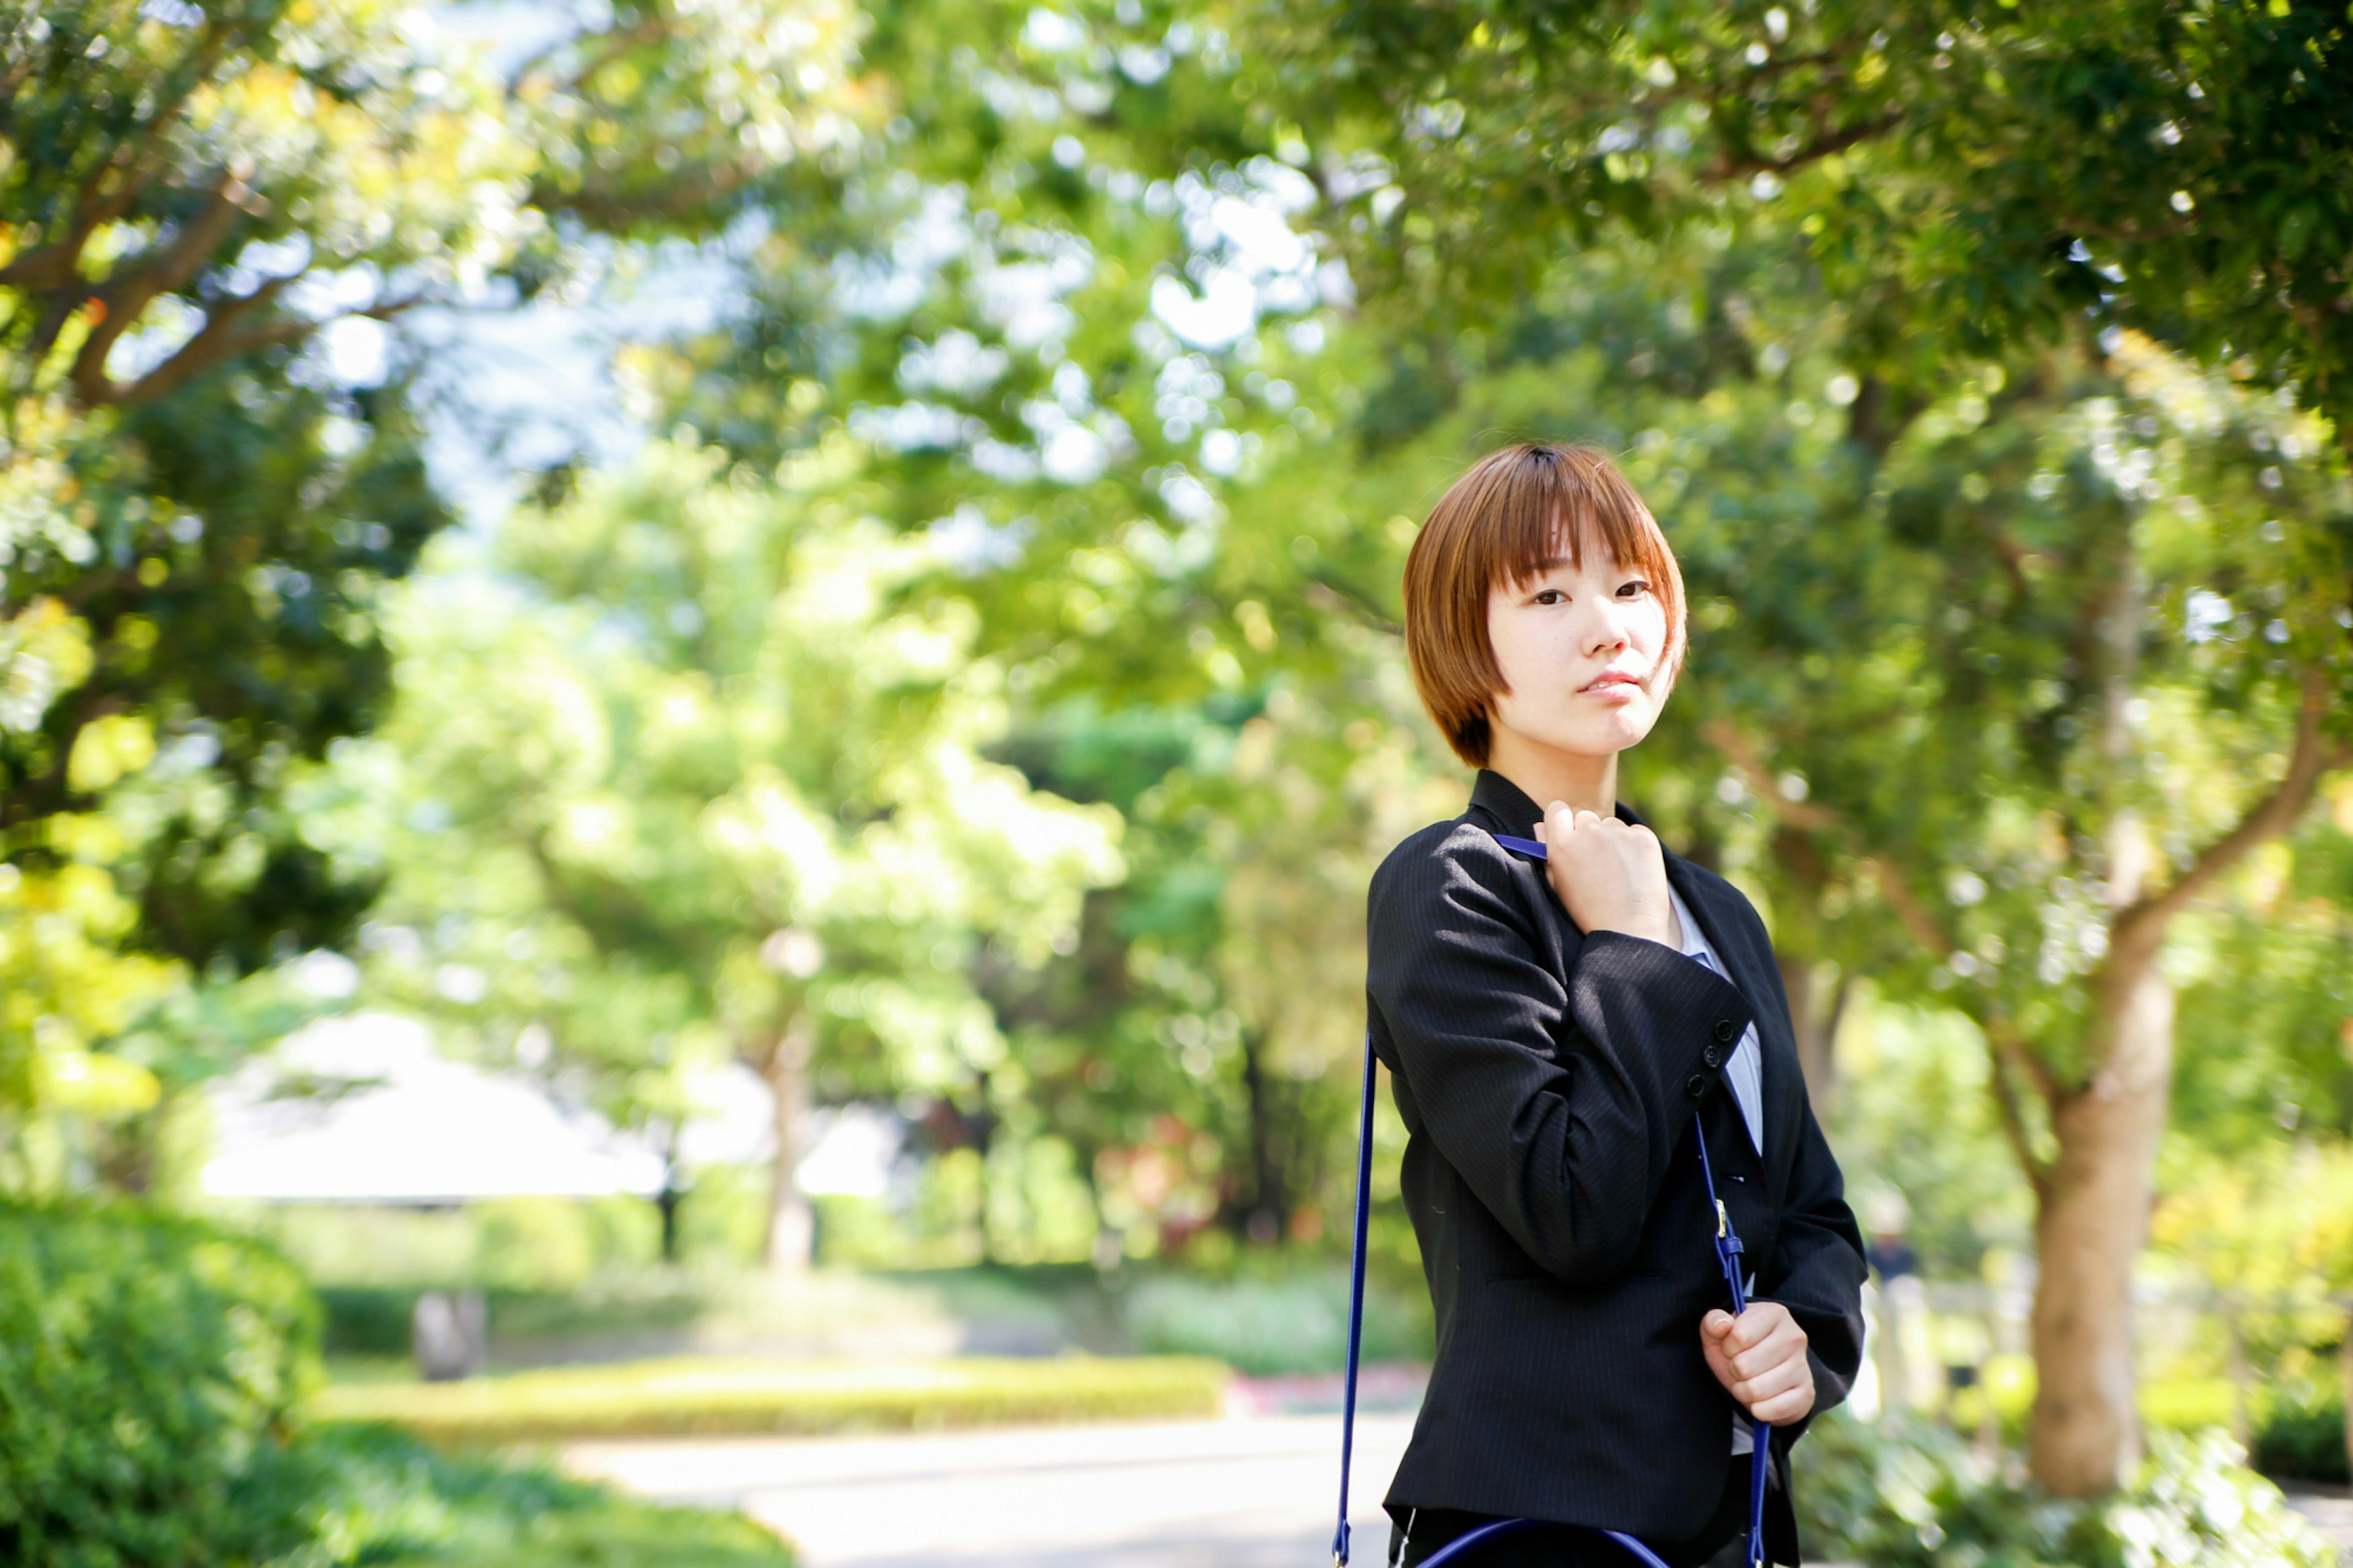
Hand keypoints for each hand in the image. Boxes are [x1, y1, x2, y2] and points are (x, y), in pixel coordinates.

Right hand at [1535, 802, 1673, 944]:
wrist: (1629, 932)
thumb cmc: (1588, 913)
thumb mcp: (1557, 886)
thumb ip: (1546, 854)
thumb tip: (1540, 826)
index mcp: (1561, 845)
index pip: (1557, 809)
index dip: (1562, 820)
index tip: (1569, 832)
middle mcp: (1588, 833)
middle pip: (1585, 817)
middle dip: (1588, 833)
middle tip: (1596, 861)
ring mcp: (1618, 833)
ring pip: (1611, 825)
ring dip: (1613, 840)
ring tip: (1618, 871)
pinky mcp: (1644, 838)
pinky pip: (1635, 832)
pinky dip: (1635, 846)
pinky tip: (1634, 870)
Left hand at [1700, 1301, 1814, 1425]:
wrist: (1758, 1375)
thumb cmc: (1737, 1349)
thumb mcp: (1718, 1333)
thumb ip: (1712, 1322)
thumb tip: (1722, 1325)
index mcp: (1774, 1314)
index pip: (1739, 1336)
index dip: (1727, 1347)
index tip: (1732, 1347)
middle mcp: (1794, 1336)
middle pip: (1745, 1366)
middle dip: (1734, 1371)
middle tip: (1739, 1368)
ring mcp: (1803, 1366)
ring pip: (1757, 1390)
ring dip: (1743, 1392)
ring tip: (1748, 1382)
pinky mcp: (1806, 1393)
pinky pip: (1776, 1408)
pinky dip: (1760, 1410)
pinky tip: (1759, 1401)